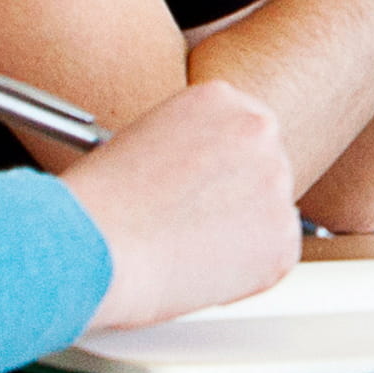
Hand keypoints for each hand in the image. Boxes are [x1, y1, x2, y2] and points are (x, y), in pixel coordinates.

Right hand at [56, 81, 298, 329]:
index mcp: (220, 99)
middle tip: (194, 226)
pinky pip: (273, 257)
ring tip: (184, 249)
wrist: (90, 245)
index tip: (202, 190)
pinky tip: (201, 271)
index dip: (219, 169)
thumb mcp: (141, 144)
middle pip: (262, 169)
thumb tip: (203, 181)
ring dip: (239, 235)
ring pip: (269, 214)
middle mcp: (258, 130)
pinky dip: (246, 273)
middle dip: (236, 199)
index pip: (240, 132)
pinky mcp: (283, 237)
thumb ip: (188, 151)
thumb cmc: (97, 205)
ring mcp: (277, 183)